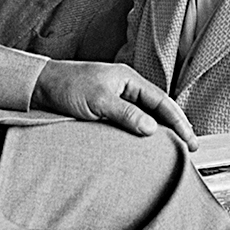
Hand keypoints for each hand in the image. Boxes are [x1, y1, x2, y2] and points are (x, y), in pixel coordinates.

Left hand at [32, 60, 197, 149]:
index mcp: (129, 80)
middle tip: (188, 149)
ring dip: (158, 131)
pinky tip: (143, 146)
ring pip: (145, 117)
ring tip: (171, 150)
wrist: (38, 86)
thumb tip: (152, 129)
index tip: (190, 140)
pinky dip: (140, 134)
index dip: (179, 121)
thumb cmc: (66, 87)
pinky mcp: (105, 111)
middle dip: (175, 127)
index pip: (162, 102)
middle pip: (158, 109)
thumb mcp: (98, 100)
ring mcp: (116, 99)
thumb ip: (125, 114)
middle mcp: (126, 88)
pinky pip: (130, 122)